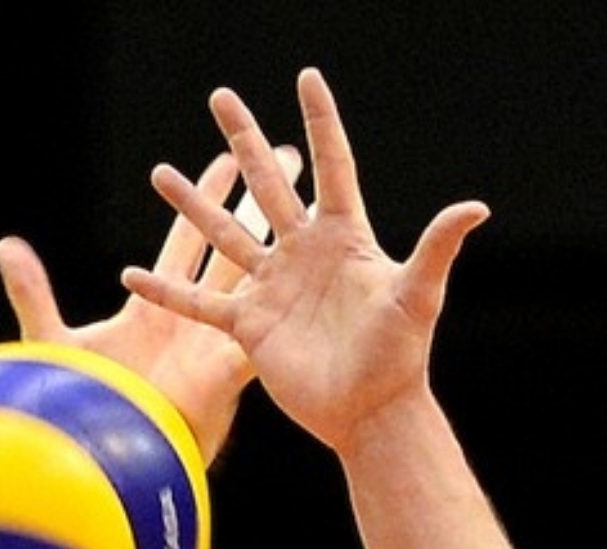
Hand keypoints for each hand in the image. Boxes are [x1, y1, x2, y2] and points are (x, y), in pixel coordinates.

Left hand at [0, 149, 300, 465]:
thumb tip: (6, 244)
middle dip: (256, 202)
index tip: (225, 160)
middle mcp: (192, 320)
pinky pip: (262, 333)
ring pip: (257, 277)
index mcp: (155, 308)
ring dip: (285, 240)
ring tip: (312, 206)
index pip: (186, 240)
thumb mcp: (52, 341)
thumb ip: (32, 292)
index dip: (204, 198)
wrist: (106, 461)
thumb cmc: (82, 408)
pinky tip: (321, 278)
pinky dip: (289, 311)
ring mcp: (214, 343)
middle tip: (287, 157)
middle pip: (231, 246)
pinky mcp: (228, 373)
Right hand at [120, 68, 486, 456]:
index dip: (320, 122)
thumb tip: (475, 206)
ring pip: (224, 235)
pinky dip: (165, 291)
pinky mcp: (248, 325)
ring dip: (192, 205)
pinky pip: (198, 302)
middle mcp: (303, 254)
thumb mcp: (418, 296)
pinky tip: (131, 274)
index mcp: (343, 238)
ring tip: (161, 172)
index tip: (306, 78)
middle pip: (266, 187)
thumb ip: (435, 247)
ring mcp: (272, 287)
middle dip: (243, 141)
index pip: (331, 166)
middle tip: (221, 98)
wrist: (368, 412)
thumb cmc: (399, 355)